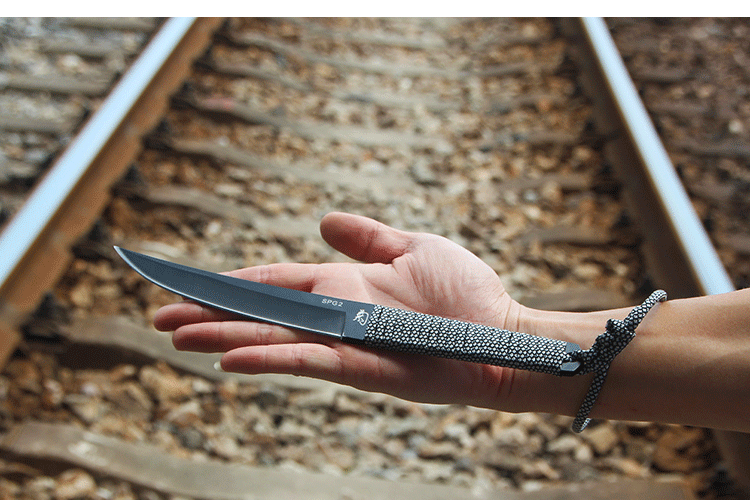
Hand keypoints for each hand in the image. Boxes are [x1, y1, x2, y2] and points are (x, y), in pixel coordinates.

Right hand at [154, 212, 585, 412]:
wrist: (504, 332)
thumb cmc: (466, 293)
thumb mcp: (412, 248)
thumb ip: (366, 237)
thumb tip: (323, 221)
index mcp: (342, 284)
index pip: (273, 283)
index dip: (231, 282)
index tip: (188, 282)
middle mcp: (335, 314)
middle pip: (262, 312)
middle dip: (211, 313)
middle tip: (159, 314)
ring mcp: (347, 342)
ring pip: (275, 337)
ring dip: (225, 336)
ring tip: (177, 336)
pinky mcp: (365, 367)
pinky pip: (311, 362)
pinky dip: (272, 359)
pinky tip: (232, 357)